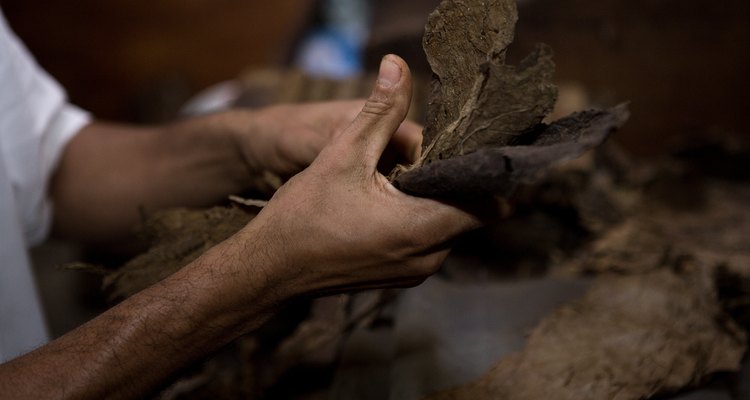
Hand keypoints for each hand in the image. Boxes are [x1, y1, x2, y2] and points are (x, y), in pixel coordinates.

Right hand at [232, 55, 480, 298]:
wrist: (269, 269)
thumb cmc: (302, 215)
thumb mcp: (343, 153)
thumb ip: (380, 111)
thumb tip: (398, 65)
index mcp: (423, 229)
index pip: (490, 202)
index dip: (483, 171)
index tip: (465, 145)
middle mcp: (429, 258)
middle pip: (470, 211)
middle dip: (453, 180)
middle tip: (422, 154)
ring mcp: (415, 272)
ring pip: (449, 225)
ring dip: (435, 198)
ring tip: (399, 175)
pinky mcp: (401, 275)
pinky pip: (429, 241)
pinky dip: (419, 217)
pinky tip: (387, 200)